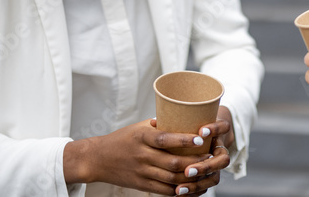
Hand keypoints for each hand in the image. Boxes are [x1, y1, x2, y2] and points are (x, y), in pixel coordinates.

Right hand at [62, 118, 218, 194]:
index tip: (200, 138)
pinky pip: (164, 191)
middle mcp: (142, 155)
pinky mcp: (141, 185)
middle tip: (210, 158)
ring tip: (204, 172)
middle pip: (172, 162)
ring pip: (171, 179)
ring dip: (190, 177)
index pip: (165, 139)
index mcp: (142, 137)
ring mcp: (142, 172)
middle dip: (194, 162)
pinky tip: (191, 186)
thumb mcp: (138, 128)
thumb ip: (158, 126)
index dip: (184, 139)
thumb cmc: (121, 139)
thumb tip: (182, 119)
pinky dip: (178, 190)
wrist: (98, 159)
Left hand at [167, 109, 232, 195]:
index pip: (223, 127)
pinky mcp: (211, 176)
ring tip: (179, 188)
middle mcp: (221, 149)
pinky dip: (193, 192)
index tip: (201, 132)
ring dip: (197, 184)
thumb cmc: (194, 127)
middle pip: (223, 160)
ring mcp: (218, 165)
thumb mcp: (189, 121)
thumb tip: (153, 122)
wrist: (208, 137)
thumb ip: (175, 122)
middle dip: (204, 166)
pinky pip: (207, 187)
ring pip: (214, 177)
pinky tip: (179, 194)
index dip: (214, 129)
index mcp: (218, 132)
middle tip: (187, 170)